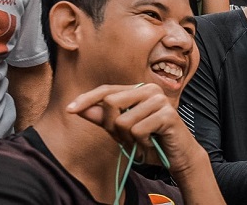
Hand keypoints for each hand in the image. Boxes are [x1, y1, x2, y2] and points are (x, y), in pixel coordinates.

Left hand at [66, 83, 204, 176]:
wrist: (177, 156)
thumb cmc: (150, 141)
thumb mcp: (122, 131)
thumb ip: (103, 119)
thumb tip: (81, 109)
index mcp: (139, 90)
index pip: (107, 90)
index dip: (87, 99)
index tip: (69, 109)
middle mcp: (150, 90)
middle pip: (111, 102)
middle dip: (111, 126)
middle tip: (126, 138)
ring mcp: (160, 100)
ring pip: (122, 120)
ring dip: (128, 138)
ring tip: (141, 140)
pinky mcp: (167, 114)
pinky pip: (137, 130)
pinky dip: (140, 142)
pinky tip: (151, 142)